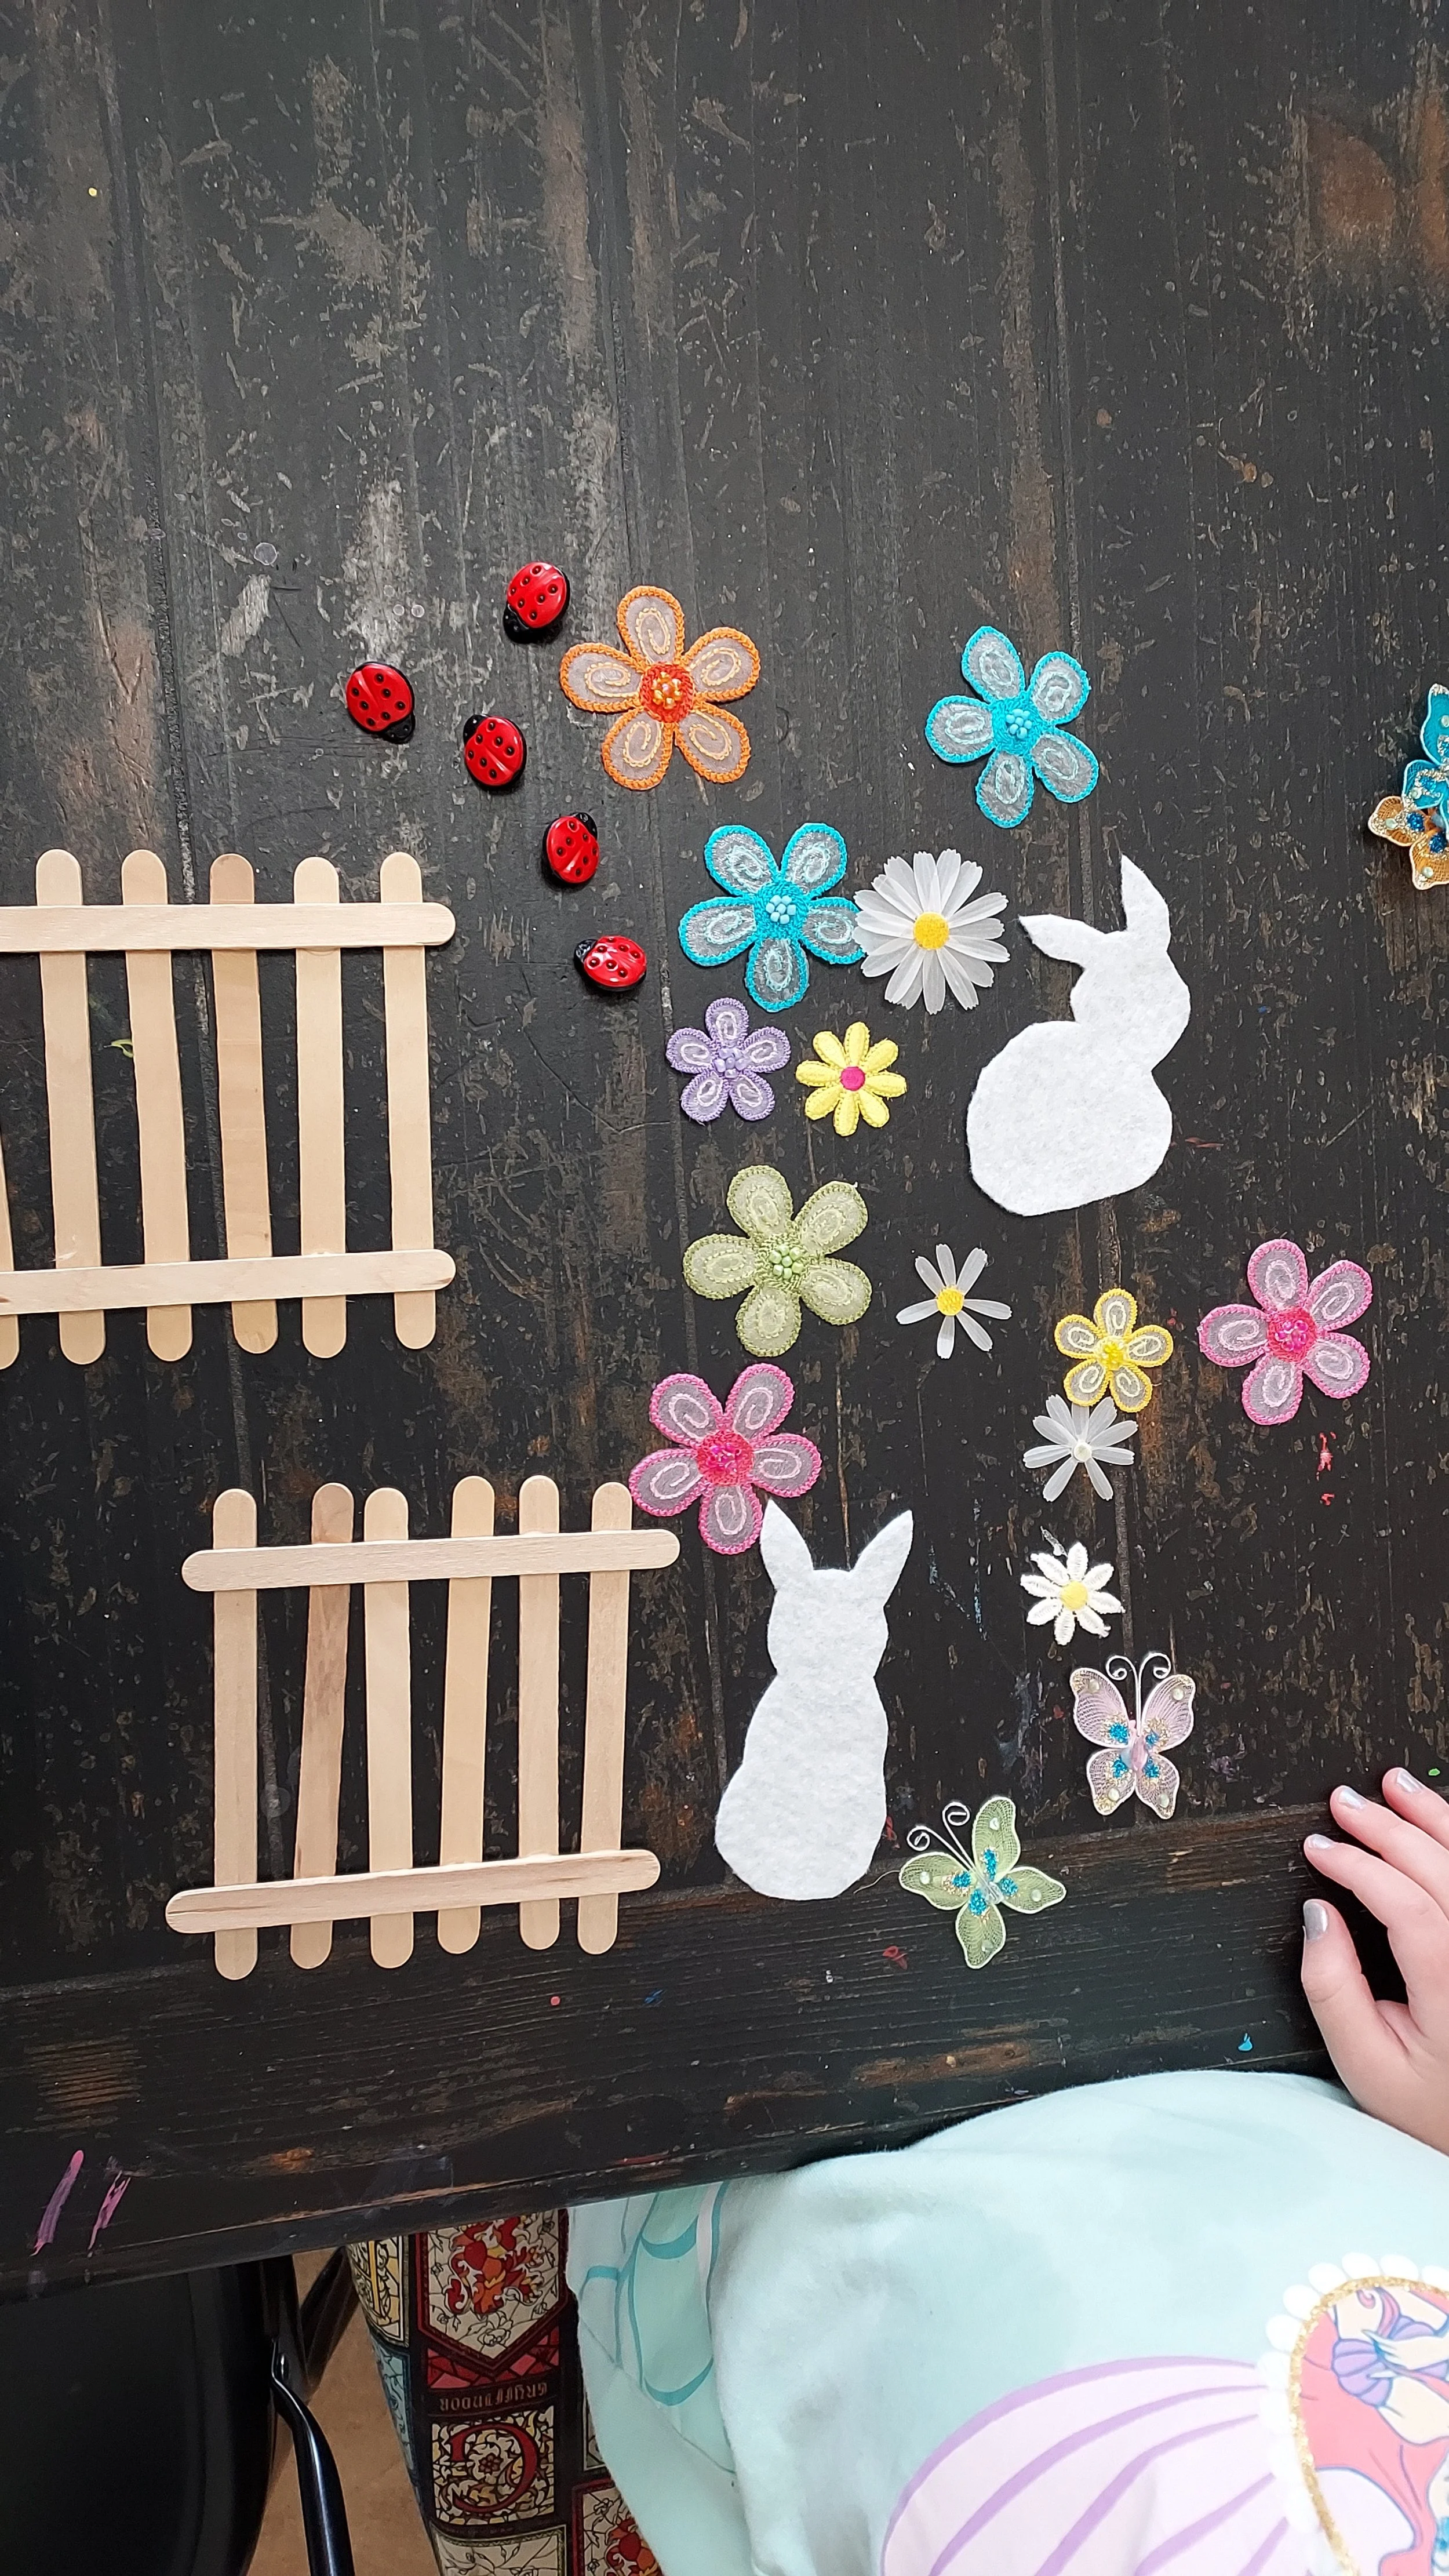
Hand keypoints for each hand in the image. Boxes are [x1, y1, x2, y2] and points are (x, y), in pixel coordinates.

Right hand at [1300, 1770, 1448, 2156]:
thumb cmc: (1431, 2106)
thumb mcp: (1366, 2066)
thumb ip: (1332, 1991)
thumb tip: (1317, 1916)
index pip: (1407, 1907)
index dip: (1359, 1866)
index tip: (1318, 1848)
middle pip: (1443, 1874)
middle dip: (1390, 1827)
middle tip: (1345, 1801)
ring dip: (1435, 1819)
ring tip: (1396, 1785)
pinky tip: (1440, 1825)